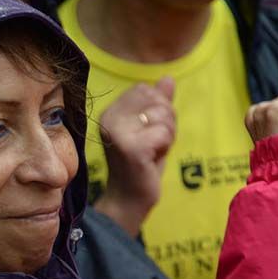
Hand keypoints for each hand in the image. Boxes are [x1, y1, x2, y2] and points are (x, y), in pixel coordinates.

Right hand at [95, 76, 176, 236]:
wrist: (128, 200)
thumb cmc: (140, 166)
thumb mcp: (150, 129)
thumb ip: (158, 103)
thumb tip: (168, 78)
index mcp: (111, 111)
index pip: (146, 89)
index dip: (158, 108)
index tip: (148, 132)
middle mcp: (109, 118)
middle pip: (157, 100)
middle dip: (166, 121)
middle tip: (152, 144)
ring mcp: (118, 132)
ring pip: (163, 115)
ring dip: (167, 135)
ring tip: (152, 152)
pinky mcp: (131, 148)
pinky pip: (164, 132)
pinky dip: (166, 146)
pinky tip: (152, 158)